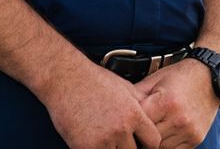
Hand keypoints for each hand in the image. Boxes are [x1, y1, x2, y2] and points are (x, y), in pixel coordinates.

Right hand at [39, 62, 161, 148]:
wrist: (66, 78)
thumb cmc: (93, 79)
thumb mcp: (125, 87)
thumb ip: (139, 103)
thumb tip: (150, 112)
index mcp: (133, 114)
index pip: (153, 141)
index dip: (149, 145)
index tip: (143, 145)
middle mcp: (120, 129)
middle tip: (120, 142)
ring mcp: (102, 139)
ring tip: (106, 141)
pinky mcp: (83, 146)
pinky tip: (93, 143)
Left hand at [135, 59, 218, 148]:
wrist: (211, 77)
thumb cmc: (181, 76)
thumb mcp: (156, 79)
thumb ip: (136, 95)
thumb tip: (119, 108)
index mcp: (165, 102)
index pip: (140, 123)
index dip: (132, 122)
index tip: (127, 122)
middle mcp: (178, 119)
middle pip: (149, 138)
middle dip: (142, 133)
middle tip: (139, 127)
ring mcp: (188, 131)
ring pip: (160, 147)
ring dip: (154, 141)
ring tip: (153, 128)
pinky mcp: (195, 139)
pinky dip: (167, 144)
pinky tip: (166, 132)